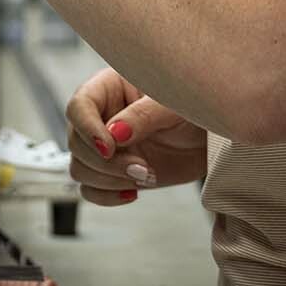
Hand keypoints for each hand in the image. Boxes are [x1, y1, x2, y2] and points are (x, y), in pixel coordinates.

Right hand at [64, 67, 207, 206]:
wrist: (209, 139)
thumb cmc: (192, 109)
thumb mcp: (170, 105)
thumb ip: (142, 115)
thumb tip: (115, 133)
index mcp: (109, 89)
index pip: (79, 106)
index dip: (87, 129)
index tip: (110, 148)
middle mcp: (100, 117)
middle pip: (76, 143)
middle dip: (107, 162)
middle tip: (142, 166)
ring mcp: (105, 147)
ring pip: (79, 168)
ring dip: (109, 180)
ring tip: (146, 175)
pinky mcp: (113, 172)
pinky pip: (91, 189)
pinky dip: (108, 196)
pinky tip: (133, 192)